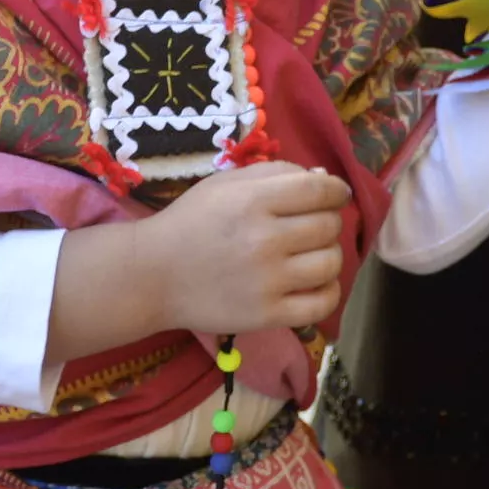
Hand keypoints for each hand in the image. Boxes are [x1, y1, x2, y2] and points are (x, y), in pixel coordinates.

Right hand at [140, 161, 350, 337]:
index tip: (335, 196)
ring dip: (329, 254)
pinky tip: (315, 283)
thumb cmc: (191, 222)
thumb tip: (324, 179)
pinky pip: (321, 304)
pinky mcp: (267, 315)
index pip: (321, 191)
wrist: (152, 275)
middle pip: (329, 226)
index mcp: (254, 201)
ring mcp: (268, 281)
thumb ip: (275, 173)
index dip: (337, 191)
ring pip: (331, 263)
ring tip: (312, 253)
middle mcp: (265, 240)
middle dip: (328, 221)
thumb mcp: (226, 183)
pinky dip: (328, 291)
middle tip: (313, 226)